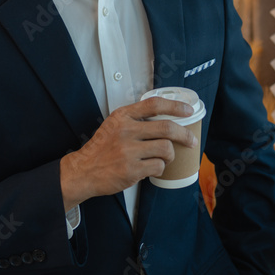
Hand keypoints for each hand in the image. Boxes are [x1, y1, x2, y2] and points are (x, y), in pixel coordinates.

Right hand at [59, 97, 197, 208]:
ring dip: (170, 155)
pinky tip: (152, 168)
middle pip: (166, 128)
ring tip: (164, 157)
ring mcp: (128, 151)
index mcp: (123, 116)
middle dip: (184, 134)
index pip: (154, 104)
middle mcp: (126, 131)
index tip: (188, 111)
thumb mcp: (114, 124)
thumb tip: (166, 118)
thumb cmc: (102, 148)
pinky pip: (158, 166)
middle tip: (191, 140)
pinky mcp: (131, 170)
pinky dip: (160, 168)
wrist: (84, 170)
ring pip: (166, 148)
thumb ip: (136, 119)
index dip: (175, 106)